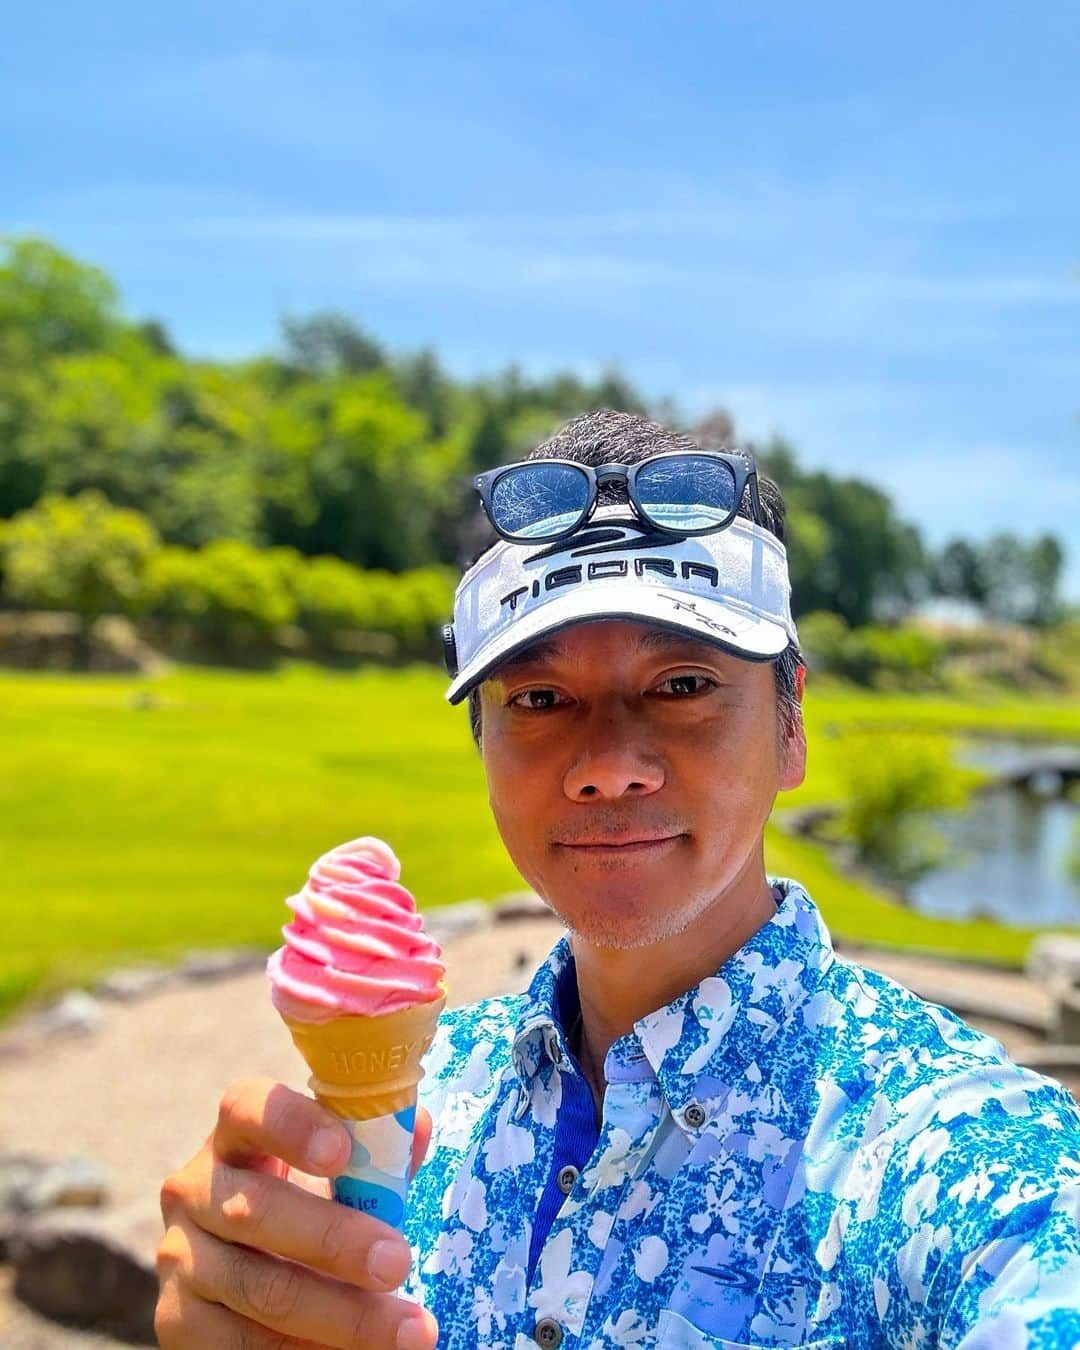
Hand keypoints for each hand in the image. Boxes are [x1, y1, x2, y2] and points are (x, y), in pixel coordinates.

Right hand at [155, 1077, 438, 1348]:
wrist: (250, 1276)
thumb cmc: (309, 1204)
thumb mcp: (338, 1174)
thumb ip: (375, 1150)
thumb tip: (416, 1127)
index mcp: (234, 1136)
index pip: (246, 1108)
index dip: (291, 1125)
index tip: (342, 1151)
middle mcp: (193, 1190)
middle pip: (256, 1210)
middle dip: (335, 1240)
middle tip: (399, 1262)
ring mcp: (180, 1259)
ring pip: (261, 1289)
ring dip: (342, 1314)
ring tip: (409, 1329)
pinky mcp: (177, 1323)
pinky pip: (246, 1345)